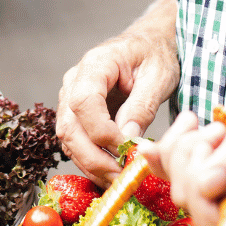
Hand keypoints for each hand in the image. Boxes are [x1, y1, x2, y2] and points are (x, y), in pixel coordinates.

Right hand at [58, 26, 178, 184]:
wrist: (148, 44)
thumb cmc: (155, 56)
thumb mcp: (158, 77)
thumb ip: (141, 107)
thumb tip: (127, 140)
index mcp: (95, 64)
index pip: (84, 103)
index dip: (101, 132)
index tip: (128, 151)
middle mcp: (74, 80)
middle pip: (69, 126)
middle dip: (93, 158)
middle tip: (122, 179)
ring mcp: (70, 96)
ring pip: (67, 138)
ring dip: (90, 164)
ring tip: (119, 181)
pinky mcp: (76, 112)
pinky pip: (75, 140)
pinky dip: (89, 160)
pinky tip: (111, 172)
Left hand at [141, 40, 225, 225]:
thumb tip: (207, 188)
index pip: (214, 219)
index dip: (199, 190)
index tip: (214, 150)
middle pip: (188, 197)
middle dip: (190, 161)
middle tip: (217, 133)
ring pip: (178, 176)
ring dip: (183, 146)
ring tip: (211, 125)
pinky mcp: (215, 150)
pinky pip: (177, 157)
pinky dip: (174, 138)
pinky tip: (191, 119)